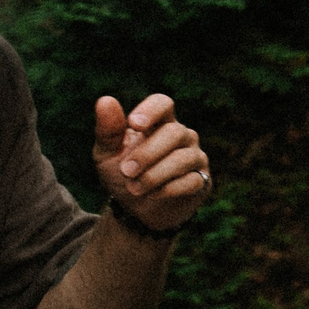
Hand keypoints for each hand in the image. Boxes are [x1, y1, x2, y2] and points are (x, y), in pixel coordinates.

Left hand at [93, 94, 209, 233]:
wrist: (135, 209)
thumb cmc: (122, 174)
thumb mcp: (107, 153)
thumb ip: (108, 130)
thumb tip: (105, 100)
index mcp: (158, 122)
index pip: (163, 103)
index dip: (151, 110)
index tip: (133, 124)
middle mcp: (182, 135)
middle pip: (174, 132)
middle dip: (147, 153)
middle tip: (126, 171)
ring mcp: (195, 157)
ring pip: (183, 158)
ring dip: (154, 175)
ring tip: (133, 188)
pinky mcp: (203, 180)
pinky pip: (191, 181)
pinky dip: (167, 189)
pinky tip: (152, 194)